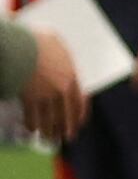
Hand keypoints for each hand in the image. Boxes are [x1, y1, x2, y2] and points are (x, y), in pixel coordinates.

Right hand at [17, 25, 77, 139]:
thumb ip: (60, 52)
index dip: (79, 114)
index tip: (79, 123)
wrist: (17, 46)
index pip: (80, 100)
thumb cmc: (34, 39)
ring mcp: (45, 95)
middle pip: (67, 114)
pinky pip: (32, 117)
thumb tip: (60, 52)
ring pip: (50, 119)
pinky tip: (31, 129)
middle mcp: (62, 89)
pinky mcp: (29, 99)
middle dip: (67, 127)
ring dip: (49, 131)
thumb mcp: (54, 41)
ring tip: (49, 138)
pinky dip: (31, 124)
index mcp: (71, 76)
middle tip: (67, 137)